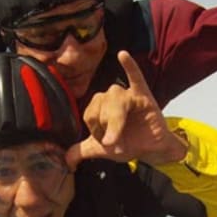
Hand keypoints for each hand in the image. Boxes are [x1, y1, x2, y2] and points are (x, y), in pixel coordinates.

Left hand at [65, 51, 186, 168]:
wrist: (151, 150)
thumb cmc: (127, 144)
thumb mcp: (100, 150)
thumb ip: (81, 152)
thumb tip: (65, 161)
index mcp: (99, 107)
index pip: (89, 114)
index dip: (96, 131)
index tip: (107, 141)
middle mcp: (110, 97)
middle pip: (101, 105)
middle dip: (105, 127)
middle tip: (114, 142)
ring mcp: (127, 94)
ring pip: (115, 100)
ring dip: (115, 121)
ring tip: (118, 138)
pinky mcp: (143, 95)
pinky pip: (135, 77)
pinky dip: (130, 66)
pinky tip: (123, 55)